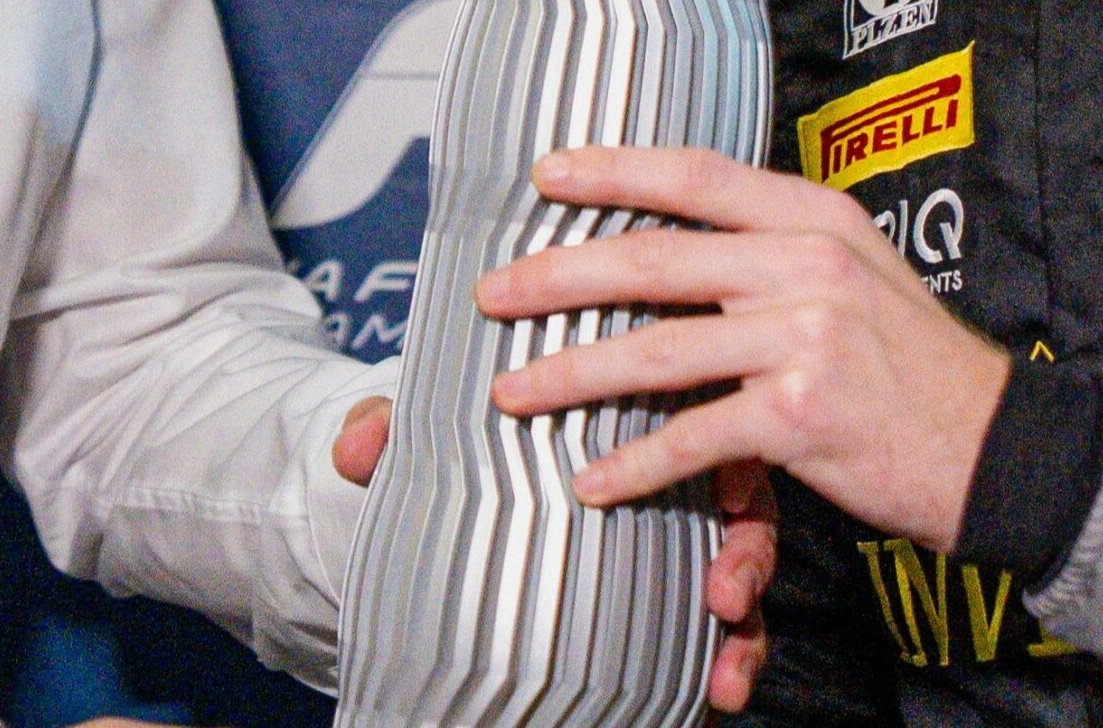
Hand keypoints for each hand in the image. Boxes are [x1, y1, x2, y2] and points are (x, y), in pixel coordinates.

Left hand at [325, 361, 776, 708]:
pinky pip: (709, 624)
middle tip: (725, 594)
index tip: (729, 489)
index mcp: (630, 410)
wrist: (428, 496)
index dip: (724, 451)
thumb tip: (357, 449)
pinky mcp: (664, 593)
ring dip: (743, 625)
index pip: (693, 419)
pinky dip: (723, 657)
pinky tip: (714, 693)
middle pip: (736, 504)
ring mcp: (672, 535)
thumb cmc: (460, 439)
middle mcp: (666, 469)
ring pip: (733, 572)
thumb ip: (393, 432)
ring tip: (725, 673)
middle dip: (744, 555)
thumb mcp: (425, 431)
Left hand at [474, 145, 1009, 551]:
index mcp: (815, 215)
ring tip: (513, 391)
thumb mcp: (857, 272)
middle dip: (559, 275)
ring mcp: (803, 336)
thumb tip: (684, 243)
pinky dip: (634, 463)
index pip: (696, 176)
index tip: (546, 175)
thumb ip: (778, 250)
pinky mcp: (800, 413)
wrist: (999, 445)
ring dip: (572, 374)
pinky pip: (692, 435)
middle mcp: (806, 262)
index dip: (614, 170)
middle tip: (494, 293)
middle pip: (654, 257)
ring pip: (657, 348)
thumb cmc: (916, 364)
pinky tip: (592, 480)